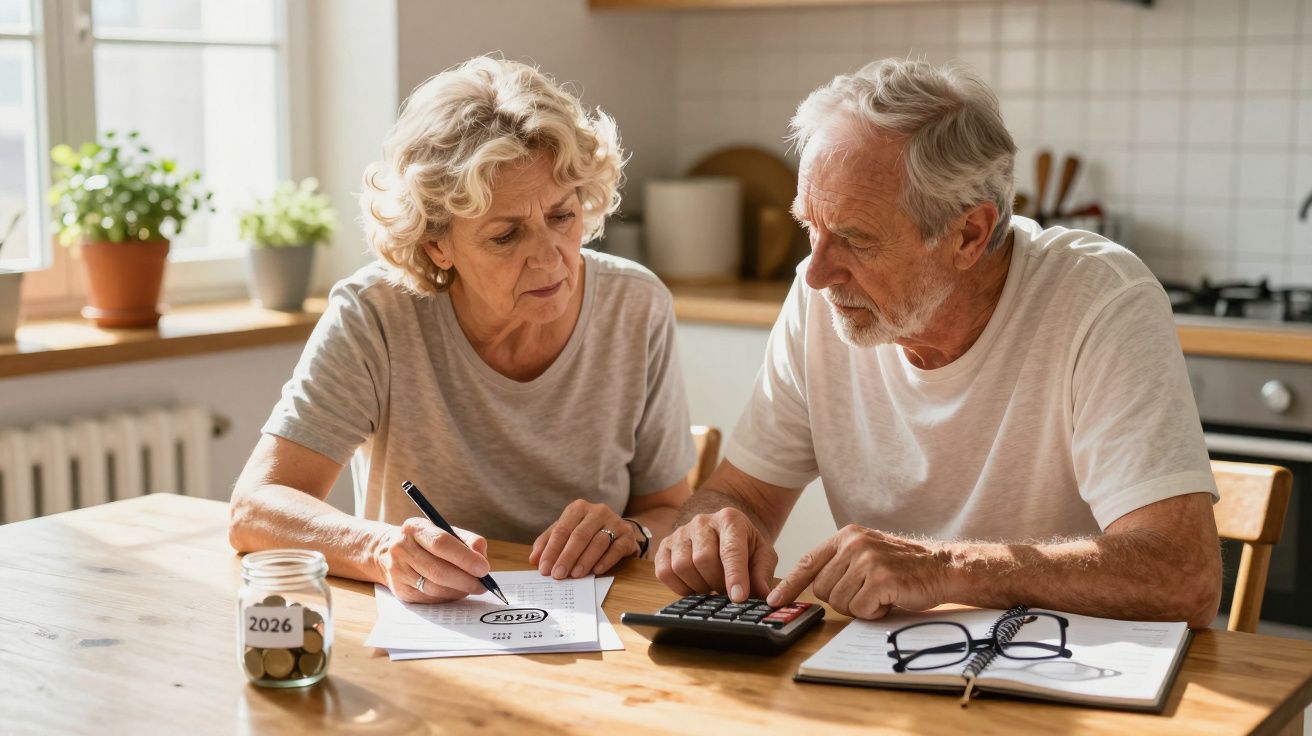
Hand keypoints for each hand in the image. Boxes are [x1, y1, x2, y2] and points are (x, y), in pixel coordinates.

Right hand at [373, 517, 490, 603]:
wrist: (389, 552)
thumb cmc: (426, 541)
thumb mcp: (445, 531)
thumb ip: (467, 540)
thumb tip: (482, 556)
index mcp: (415, 528)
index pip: (441, 543)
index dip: (465, 558)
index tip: (484, 568)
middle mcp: (402, 549)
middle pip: (438, 570)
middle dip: (466, 580)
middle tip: (483, 584)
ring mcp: (398, 571)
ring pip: (434, 588)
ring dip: (458, 591)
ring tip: (472, 587)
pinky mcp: (400, 591)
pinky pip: (429, 599)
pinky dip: (448, 597)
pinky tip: (456, 591)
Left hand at [529, 499, 638, 578]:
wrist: (617, 530)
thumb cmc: (586, 532)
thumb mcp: (566, 532)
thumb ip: (548, 543)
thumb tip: (534, 559)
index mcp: (578, 508)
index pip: (562, 529)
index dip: (551, 550)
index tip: (544, 568)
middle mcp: (597, 511)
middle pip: (579, 535)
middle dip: (567, 557)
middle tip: (558, 575)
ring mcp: (614, 521)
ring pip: (598, 541)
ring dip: (585, 560)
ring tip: (575, 575)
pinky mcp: (627, 535)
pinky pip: (616, 548)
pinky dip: (606, 561)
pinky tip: (596, 571)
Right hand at [654, 507, 776, 602]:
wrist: (723, 532)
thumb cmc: (744, 545)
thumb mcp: (762, 555)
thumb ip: (762, 574)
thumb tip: (764, 596)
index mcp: (730, 519)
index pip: (730, 550)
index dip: (734, 576)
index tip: (738, 597)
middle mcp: (702, 522)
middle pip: (703, 559)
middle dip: (717, 583)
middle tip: (726, 592)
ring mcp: (681, 532)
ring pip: (682, 566)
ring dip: (699, 586)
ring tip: (712, 587)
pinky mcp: (665, 545)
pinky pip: (664, 572)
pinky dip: (679, 587)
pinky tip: (694, 586)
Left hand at [767, 525, 948, 618]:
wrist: (942, 567)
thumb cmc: (903, 567)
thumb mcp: (866, 554)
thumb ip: (839, 564)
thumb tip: (809, 586)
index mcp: (846, 536)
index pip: (808, 562)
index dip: (789, 584)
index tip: (775, 600)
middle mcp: (853, 544)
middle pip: (821, 589)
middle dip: (841, 599)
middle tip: (866, 593)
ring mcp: (867, 560)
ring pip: (839, 602)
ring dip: (860, 606)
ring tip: (880, 594)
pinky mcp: (880, 579)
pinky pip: (860, 609)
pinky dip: (874, 612)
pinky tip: (889, 600)